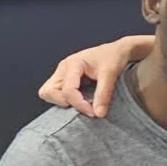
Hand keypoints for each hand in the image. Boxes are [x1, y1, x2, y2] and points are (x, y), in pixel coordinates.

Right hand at [38, 36, 152, 117]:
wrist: (118, 51)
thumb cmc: (113, 57)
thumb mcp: (110, 73)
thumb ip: (103, 94)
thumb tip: (98, 114)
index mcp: (73, 64)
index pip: (67, 90)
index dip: (79, 104)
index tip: (93, 113)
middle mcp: (64, 69)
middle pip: (49, 91)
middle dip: (64, 103)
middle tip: (83, 106)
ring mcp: (63, 75)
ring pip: (50, 93)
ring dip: (63, 102)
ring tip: (82, 103)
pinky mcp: (66, 81)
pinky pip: (58, 95)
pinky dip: (67, 101)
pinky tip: (83, 101)